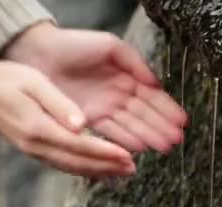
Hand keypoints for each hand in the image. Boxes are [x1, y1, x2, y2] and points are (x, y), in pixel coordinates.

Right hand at [0, 56, 135, 176]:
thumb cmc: (8, 79)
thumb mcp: (35, 83)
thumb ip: (59, 104)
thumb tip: (82, 125)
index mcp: (38, 129)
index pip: (80, 146)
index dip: (106, 153)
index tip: (127, 156)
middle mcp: (36, 146)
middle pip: (78, 163)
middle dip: (108, 168)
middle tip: (133, 169)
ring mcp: (33, 151)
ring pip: (71, 168)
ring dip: (99, 172)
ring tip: (122, 172)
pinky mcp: (33, 150)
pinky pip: (63, 165)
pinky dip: (84, 169)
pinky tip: (99, 169)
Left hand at [4, 22, 186, 153]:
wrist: (39, 52)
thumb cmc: (75, 44)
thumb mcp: (111, 46)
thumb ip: (135, 63)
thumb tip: (155, 82)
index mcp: (127, 78)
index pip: (153, 97)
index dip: (168, 110)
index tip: (182, 122)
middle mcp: (119, 96)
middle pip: (146, 115)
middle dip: (162, 128)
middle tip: (177, 141)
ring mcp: (105, 109)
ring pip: (131, 126)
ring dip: (149, 137)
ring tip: (164, 147)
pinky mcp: (89, 119)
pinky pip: (110, 131)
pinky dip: (125, 139)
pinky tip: (139, 147)